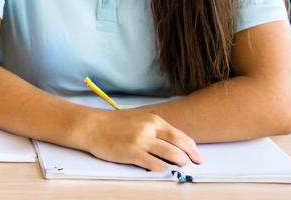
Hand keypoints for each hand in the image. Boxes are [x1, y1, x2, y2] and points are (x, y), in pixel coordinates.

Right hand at [81, 108, 201, 171]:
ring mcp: (141, 141)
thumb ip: (156, 130)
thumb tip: (174, 144)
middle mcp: (150, 129)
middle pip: (180, 146)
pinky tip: (161, 169)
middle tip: (191, 165)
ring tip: (177, 168)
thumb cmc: (114, 124)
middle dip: (189, 158)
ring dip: (178, 164)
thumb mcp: (139, 120)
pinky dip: (162, 169)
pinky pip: (155, 165)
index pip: (181, 136)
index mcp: (154, 120)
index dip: (193, 149)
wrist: (92, 126)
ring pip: (172, 156)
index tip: (197, 157)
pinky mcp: (132, 153)